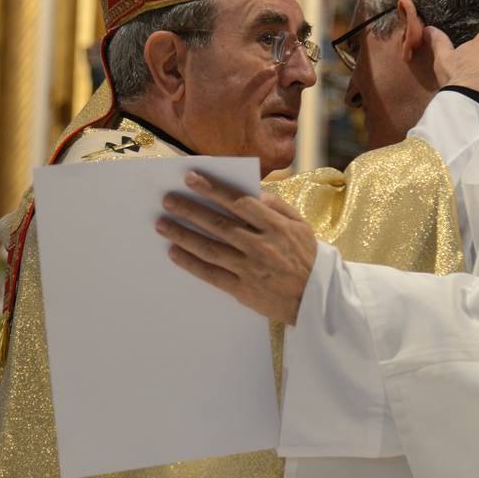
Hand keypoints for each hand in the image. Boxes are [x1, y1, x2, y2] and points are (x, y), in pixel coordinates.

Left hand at [156, 171, 316, 324]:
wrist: (316, 299)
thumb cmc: (306, 257)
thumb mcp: (300, 225)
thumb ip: (277, 205)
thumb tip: (252, 191)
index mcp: (275, 225)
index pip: (238, 202)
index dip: (213, 189)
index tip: (191, 178)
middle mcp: (260, 245)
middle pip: (218, 223)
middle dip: (189, 209)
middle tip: (168, 199)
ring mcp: (249, 268)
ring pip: (209, 248)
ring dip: (183, 234)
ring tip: (162, 224)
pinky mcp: (241, 289)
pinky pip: (210, 274)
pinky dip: (190, 262)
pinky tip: (174, 252)